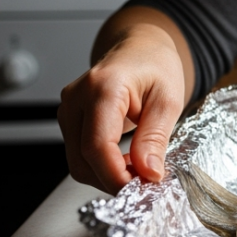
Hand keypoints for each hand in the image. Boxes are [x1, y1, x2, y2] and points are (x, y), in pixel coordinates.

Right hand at [57, 23, 186, 192]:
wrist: (141, 48)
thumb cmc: (155, 64)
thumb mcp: (168, 100)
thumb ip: (155, 137)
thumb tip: (148, 173)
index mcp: (103, 88)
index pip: (97, 145)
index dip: (116, 175)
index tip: (141, 189)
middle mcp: (76, 98)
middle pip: (82, 158)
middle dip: (113, 180)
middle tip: (146, 185)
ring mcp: (68, 109)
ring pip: (77, 161)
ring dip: (107, 175)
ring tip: (139, 172)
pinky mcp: (69, 119)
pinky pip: (79, 153)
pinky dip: (101, 165)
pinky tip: (125, 162)